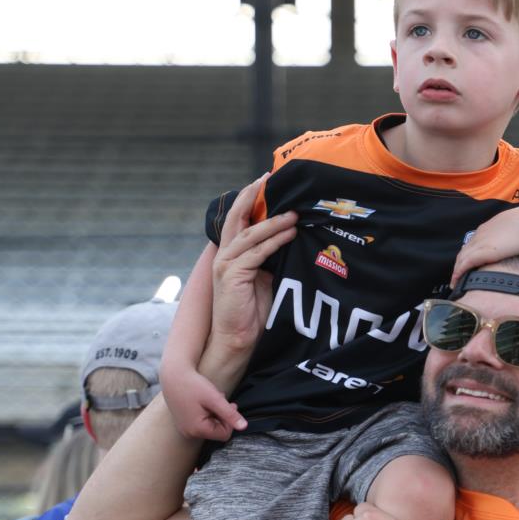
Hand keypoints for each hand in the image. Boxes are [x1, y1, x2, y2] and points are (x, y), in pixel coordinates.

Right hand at [164, 366, 245, 441]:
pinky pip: (201, 423)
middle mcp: (189, 433)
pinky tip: (202, 402)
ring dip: (214, 414)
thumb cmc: (193, 385)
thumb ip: (230, 414)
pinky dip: (206, 413)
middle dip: (221, 416)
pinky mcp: (182, 424)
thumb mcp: (214, 399)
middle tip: (219, 399)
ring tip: (209, 399)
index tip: (228, 404)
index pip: (224, 434)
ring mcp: (184, 430)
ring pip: (209, 427)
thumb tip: (244, 427)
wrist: (173, 375)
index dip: (229, 420)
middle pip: (216, 431)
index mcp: (197, 430)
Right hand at [209, 176, 297, 352]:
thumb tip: (291, 237)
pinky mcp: (232, 274)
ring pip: (250, 234)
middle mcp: (225, 254)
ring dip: (273, 222)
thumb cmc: (253, 312)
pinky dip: (273, 242)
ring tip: (293, 214)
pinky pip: (256, 253)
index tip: (266, 182)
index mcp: (231, 253)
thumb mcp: (264, 278)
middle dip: (252, 196)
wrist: (237, 339)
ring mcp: (226, 263)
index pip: (239, 219)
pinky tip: (289, 234)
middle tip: (269, 180)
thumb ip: (270, 257)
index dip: (250, 199)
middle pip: (237, 217)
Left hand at [451, 204, 518, 285]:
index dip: (470, 252)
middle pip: (465, 250)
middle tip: (458, 275)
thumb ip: (517, 235)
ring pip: (462, 258)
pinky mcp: (483, 252)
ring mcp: (481, 242)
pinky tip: (456, 281)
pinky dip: (458, 272)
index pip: (475, 241)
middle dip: (460, 263)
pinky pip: (464, 264)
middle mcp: (482, 233)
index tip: (469, 263)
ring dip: (457, 270)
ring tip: (455, 282)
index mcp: (491, 226)